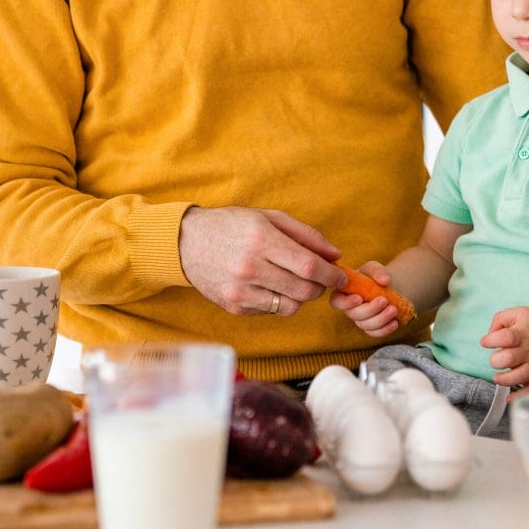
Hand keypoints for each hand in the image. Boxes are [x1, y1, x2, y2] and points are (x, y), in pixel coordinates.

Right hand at [177, 206, 346, 316]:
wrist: (187, 242)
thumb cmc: (231, 225)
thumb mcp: (268, 217)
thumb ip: (305, 235)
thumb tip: (335, 255)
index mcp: (260, 240)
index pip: (307, 266)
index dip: (331, 274)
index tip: (341, 276)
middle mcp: (249, 268)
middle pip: (303, 290)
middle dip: (319, 287)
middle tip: (320, 279)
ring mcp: (240, 291)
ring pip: (290, 307)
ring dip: (301, 297)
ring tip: (294, 282)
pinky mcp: (234, 306)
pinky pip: (271, 311)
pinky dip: (279, 301)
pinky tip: (271, 286)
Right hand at [331, 261, 403, 337]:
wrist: (390, 288)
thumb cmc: (376, 276)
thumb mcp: (374, 268)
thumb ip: (377, 271)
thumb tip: (385, 280)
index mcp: (344, 292)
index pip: (336, 301)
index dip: (346, 303)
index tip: (360, 298)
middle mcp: (350, 308)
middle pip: (353, 315)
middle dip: (369, 309)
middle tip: (384, 300)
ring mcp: (360, 320)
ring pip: (365, 325)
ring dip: (380, 319)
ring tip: (394, 309)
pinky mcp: (372, 328)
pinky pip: (375, 333)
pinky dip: (385, 329)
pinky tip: (395, 322)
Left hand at [481, 308, 528, 394]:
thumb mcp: (520, 313)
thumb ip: (500, 319)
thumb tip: (489, 335)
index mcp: (521, 334)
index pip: (503, 337)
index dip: (490, 340)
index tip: (487, 342)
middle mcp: (528, 352)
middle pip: (508, 358)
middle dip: (496, 360)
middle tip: (497, 359)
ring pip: (518, 377)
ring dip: (504, 379)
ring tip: (498, 377)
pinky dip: (519, 396)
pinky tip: (509, 397)